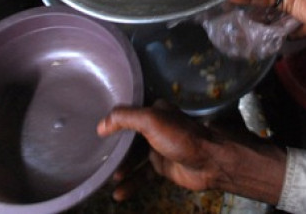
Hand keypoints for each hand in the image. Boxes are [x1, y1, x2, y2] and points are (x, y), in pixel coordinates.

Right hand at [98, 100, 285, 203]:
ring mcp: (160, 148)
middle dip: (114, 148)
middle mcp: (157, 128)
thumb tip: (101, 125)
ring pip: (134, 159)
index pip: (129, 113)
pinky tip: (119, 194)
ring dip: (121, 168)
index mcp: (155, 111)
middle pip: (129, 138)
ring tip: (108, 177)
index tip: (95, 127)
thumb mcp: (151, 121)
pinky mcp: (164, 167)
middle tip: (98, 157)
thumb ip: (125, 118)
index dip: (113, 119)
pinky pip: (143, 175)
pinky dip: (131, 184)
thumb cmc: (182, 137)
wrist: (210, 162)